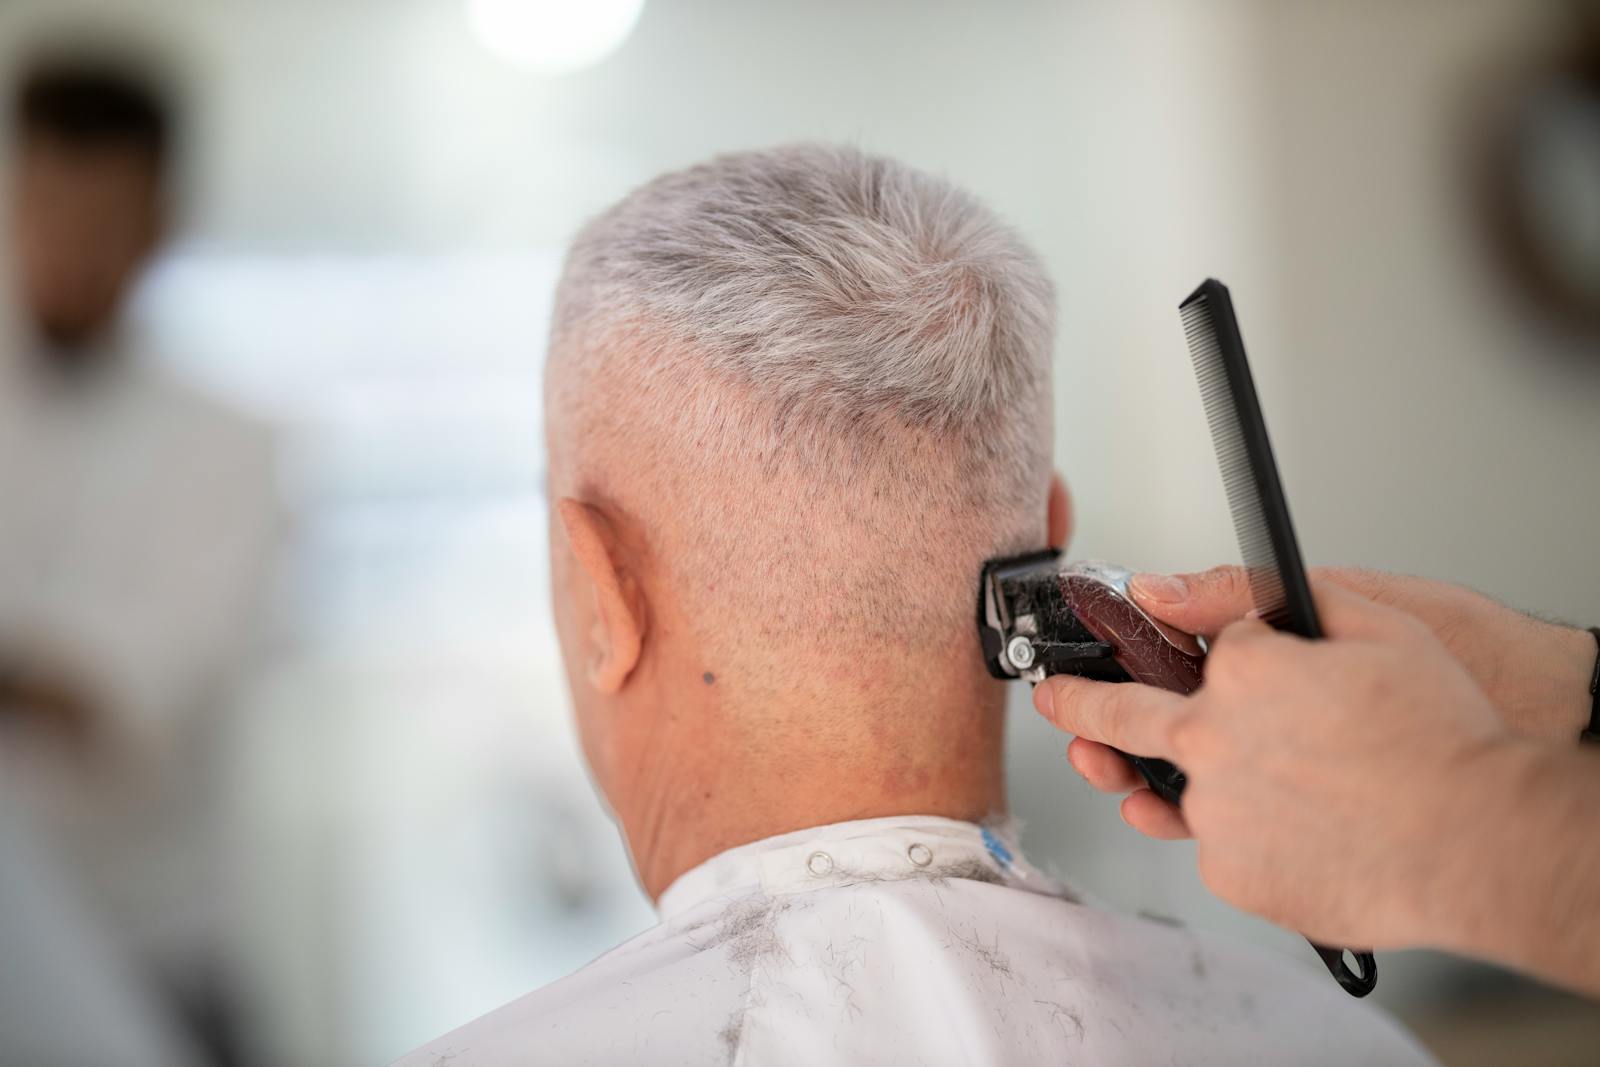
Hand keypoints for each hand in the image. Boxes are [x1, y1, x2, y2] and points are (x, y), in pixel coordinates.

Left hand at [1035, 581, 1523, 948]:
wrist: (1483, 841)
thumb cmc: (1442, 738)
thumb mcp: (1372, 623)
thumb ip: (1257, 594)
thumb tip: (1164, 588)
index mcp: (1238, 673)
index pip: (1198, 648)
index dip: (1224, 652)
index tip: (1203, 653)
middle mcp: (1208, 743)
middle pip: (1120, 719)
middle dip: (1077, 705)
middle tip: (1059, 701)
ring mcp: (1214, 814)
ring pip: (1187, 795)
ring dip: (1207, 787)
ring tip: (1248, 785)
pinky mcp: (1233, 874)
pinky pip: (1225, 849)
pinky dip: (1256, 840)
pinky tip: (1309, 830)